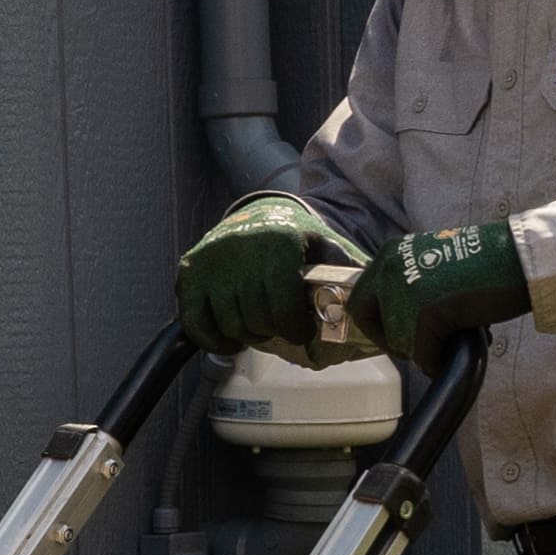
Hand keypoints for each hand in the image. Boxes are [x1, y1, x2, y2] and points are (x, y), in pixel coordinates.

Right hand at [172, 193, 363, 358]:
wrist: (258, 214)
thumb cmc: (295, 239)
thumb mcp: (324, 246)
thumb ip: (344, 271)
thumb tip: (366, 302)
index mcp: (278, 244)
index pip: (282, 305)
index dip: (294, 327)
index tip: (301, 331)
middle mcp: (239, 252)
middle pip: (256, 319)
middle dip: (274, 331)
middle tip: (282, 329)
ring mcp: (210, 263)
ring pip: (229, 324)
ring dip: (248, 335)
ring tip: (261, 328)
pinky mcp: (189, 274)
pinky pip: (195, 323)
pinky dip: (213, 340)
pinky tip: (231, 340)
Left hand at [350, 220, 530, 372]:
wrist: (517, 258)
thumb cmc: (484, 263)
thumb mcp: (432, 261)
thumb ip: (410, 283)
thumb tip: (401, 320)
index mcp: (391, 254)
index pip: (360, 299)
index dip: (374, 324)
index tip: (393, 335)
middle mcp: (390, 269)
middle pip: (371, 322)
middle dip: (393, 340)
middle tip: (419, 346)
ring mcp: (405, 290)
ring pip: (398, 341)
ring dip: (421, 349)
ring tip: (449, 342)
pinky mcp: (426, 313)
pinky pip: (422, 353)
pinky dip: (435, 360)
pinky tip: (451, 354)